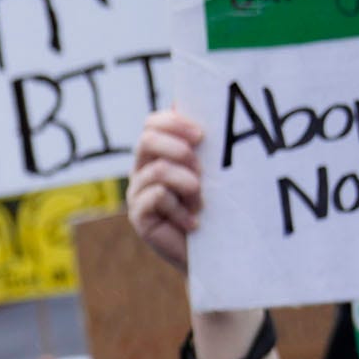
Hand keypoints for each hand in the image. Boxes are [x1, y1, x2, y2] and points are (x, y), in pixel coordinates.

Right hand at [127, 110, 204, 273]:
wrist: (216, 255)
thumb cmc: (219, 210)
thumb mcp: (215, 172)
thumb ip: (203, 145)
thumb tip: (192, 103)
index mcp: (159, 154)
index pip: (153, 124)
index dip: (174, 123)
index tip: (202, 135)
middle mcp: (143, 170)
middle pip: (146, 140)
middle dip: (177, 148)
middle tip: (202, 164)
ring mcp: (138, 194)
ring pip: (156, 171)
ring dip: (185, 182)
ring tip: (202, 200)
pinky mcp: (139, 218)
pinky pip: (156, 198)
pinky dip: (179, 209)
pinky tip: (194, 223)